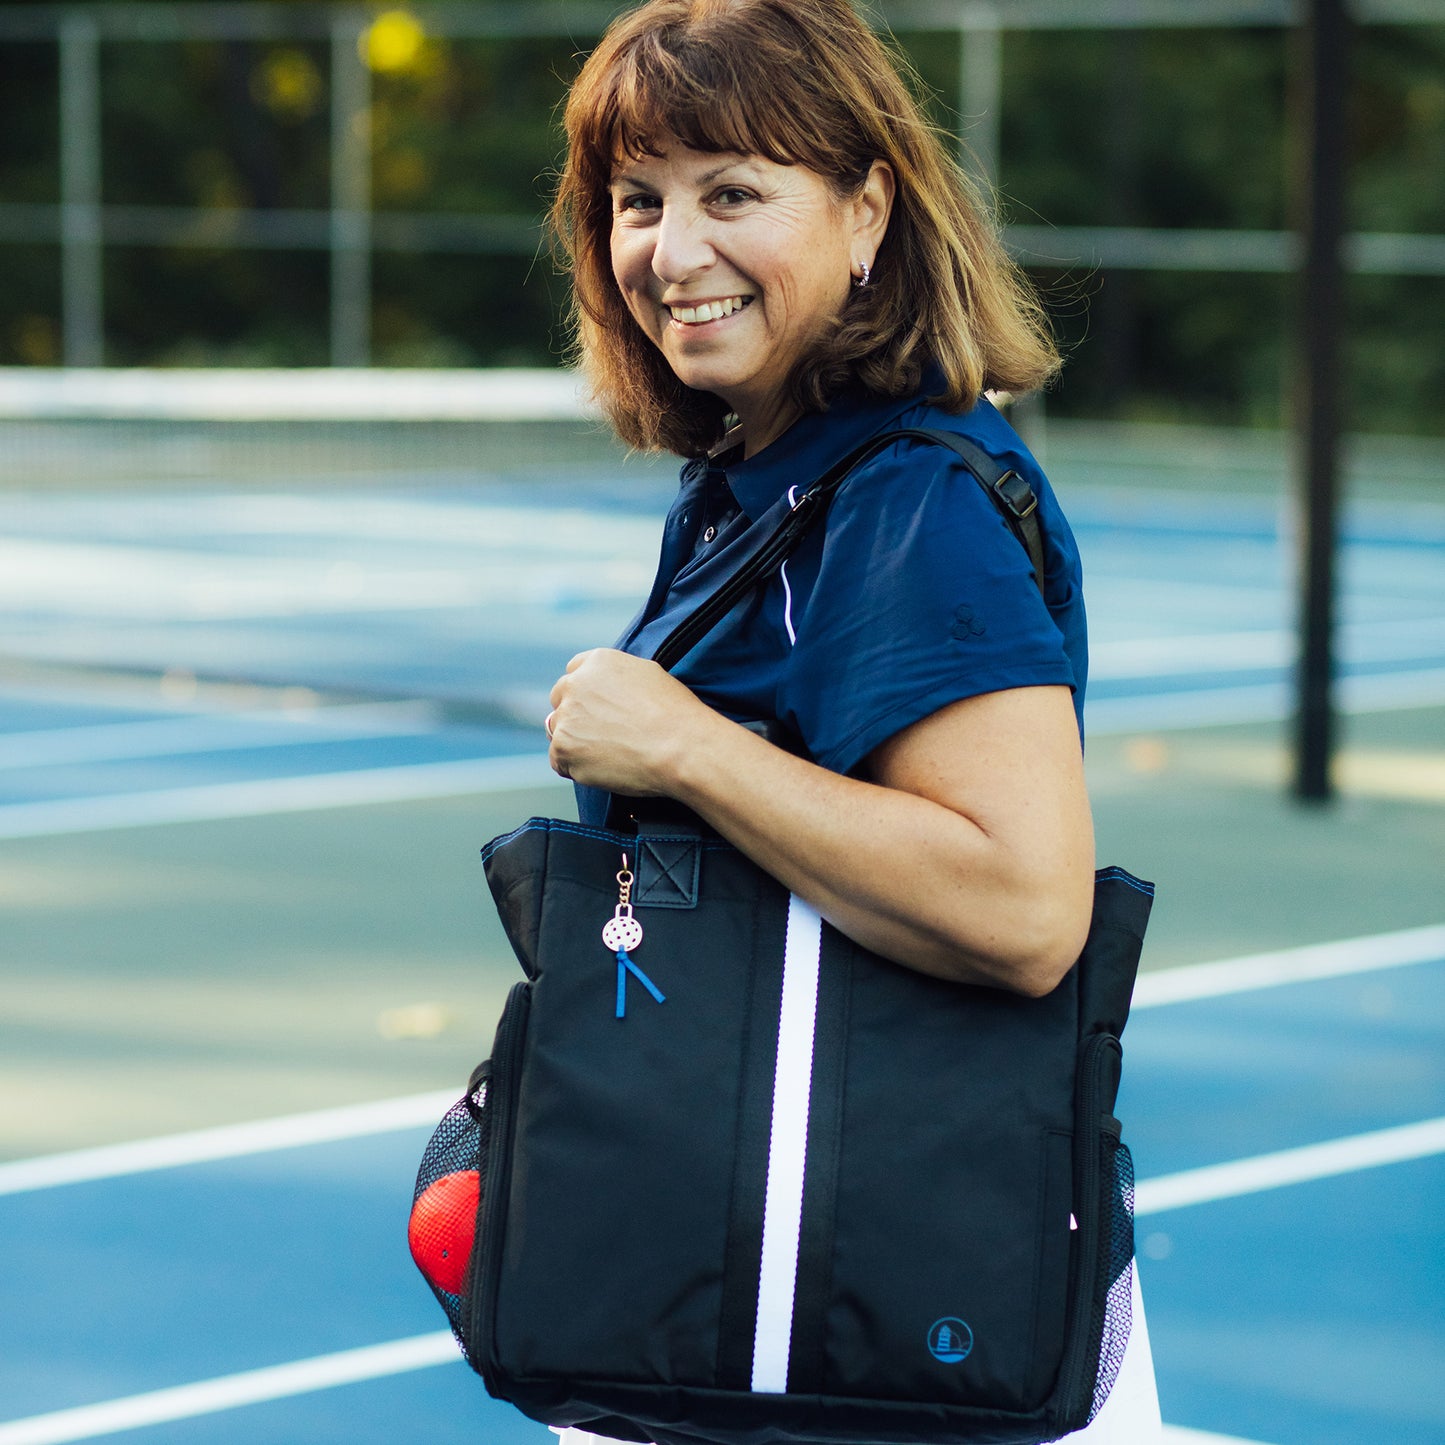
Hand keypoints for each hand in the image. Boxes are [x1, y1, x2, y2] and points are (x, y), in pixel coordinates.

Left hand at [546, 649, 711, 793]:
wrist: (680, 748)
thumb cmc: (675, 715)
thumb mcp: (649, 676)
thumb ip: (618, 678)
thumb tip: (610, 691)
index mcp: (597, 662)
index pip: (575, 672)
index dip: (587, 692)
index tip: (598, 708)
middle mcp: (575, 684)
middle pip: (561, 698)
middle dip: (576, 714)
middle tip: (602, 734)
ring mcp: (566, 717)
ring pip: (558, 730)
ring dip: (576, 742)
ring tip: (610, 754)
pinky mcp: (564, 749)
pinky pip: (559, 761)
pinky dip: (576, 768)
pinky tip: (604, 768)